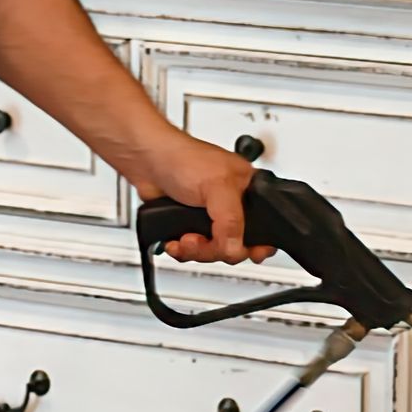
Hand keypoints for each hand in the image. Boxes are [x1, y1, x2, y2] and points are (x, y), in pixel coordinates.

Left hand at [130, 134, 272, 264]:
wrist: (146, 161)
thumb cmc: (182, 158)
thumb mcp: (217, 187)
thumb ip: (231, 221)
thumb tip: (237, 249)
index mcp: (249, 191)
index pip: (265, 228)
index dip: (254, 245)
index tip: (239, 252)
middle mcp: (233, 205)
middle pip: (236, 246)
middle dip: (215, 249)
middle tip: (200, 239)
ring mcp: (211, 216)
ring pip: (214, 251)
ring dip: (196, 251)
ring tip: (184, 238)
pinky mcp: (190, 224)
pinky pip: (194, 250)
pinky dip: (183, 250)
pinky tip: (175, 241)